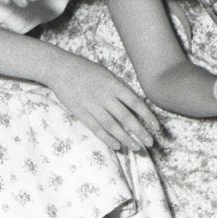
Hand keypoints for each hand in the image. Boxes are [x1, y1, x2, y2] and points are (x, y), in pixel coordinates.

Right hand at [45, 54, 164, 152]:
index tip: (156, 128)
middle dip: (139, 132)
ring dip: (125, 138)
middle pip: (125, 117)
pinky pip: (95, 128)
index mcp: (114, 85)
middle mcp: (104, 96)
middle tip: (150, 143)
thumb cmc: (87, 70)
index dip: (147, 116)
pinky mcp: (80, 113)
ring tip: (136, 148)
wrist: (59, 69)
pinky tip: (117, 146)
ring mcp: (91, 106)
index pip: (135, 103)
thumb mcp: (107, 74)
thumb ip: (120, 89)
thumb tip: (137, 104)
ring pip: (111, 125)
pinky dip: (107, 138)